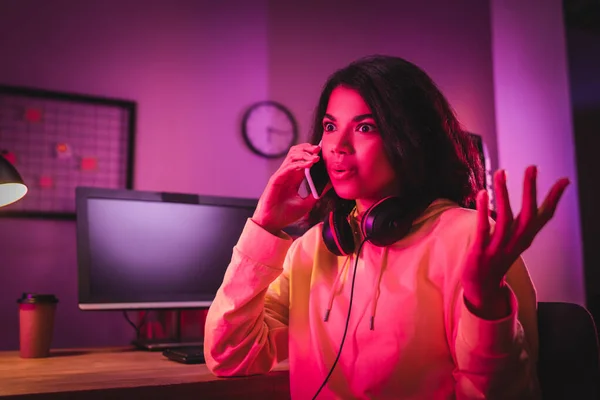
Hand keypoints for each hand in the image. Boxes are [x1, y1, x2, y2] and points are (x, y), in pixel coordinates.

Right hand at [252, 143, 326, 233]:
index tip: (323, 152)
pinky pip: (287, 167)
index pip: (303, 160)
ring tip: (315, 157)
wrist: (273, 224)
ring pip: (291, 157)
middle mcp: (287, 175)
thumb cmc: (287, 215)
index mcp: (294, 179)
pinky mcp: (275, 180)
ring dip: (304, 154)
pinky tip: (308, 164)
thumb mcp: (307, 203)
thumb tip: (330, 185)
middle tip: (318, 149)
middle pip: (296, 154)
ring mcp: (281, 176)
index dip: (311, 154)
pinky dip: (298, 164)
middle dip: (307, 149)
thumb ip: (317, 194)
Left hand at [461, 166, 569, 318]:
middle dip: (530, 191)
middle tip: (532, 167)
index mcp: (526, 238)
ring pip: (505, 220)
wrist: (482, 287)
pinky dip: (484, 211)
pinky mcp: (480, 253)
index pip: (544, 217)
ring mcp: (498, 249)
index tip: (565, 180)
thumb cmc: (499, 255)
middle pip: (527, 215)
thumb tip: (534, 200)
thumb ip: (525, 220)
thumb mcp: (516, 238)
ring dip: (504, 195)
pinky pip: (483, 230)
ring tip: (501, 172)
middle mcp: (516, 243)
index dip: (554, 199)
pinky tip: (483, 193)